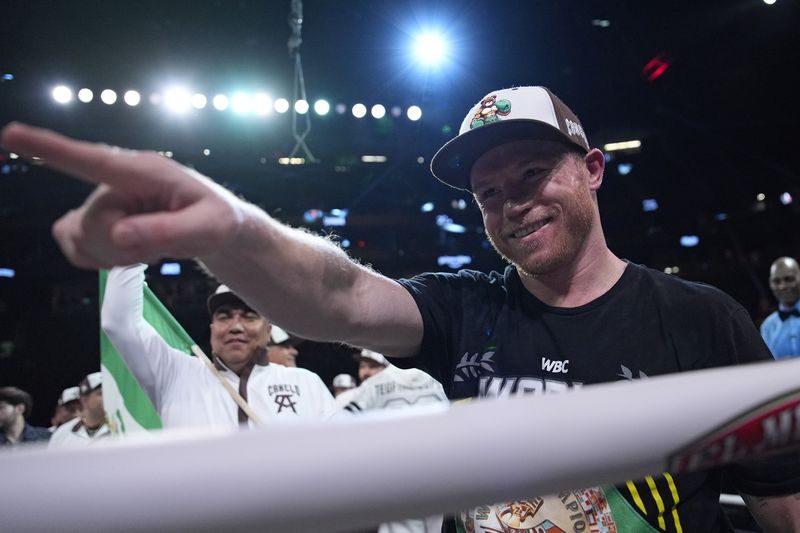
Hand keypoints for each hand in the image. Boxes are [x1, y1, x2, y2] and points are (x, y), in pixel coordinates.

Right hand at [1, 123, 244, 268]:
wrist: (216, 226)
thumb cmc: (218, 219)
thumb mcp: (210, 228)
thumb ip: (170, 231)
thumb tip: (120, 234)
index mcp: (144, 171)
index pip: (92, 159)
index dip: (50, 149)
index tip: (11, 133)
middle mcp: (116, 181)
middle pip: (93, 225)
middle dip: (127, 248)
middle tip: (163, 247)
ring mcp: (102, 201)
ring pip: (80, 239)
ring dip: (116, 255)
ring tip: (151, 246)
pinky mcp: (95, 221)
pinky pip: (75, 248)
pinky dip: (100, 260)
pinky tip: (130, 252)